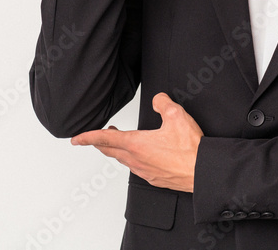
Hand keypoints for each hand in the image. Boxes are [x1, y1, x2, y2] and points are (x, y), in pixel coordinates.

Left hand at [70, 92, 202, 191]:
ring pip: (123, 160)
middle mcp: (136, 160)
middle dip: (100, 143)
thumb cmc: (190, 150)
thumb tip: (158, 99)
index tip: (76, 139)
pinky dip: (132, 160)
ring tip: (118, 144)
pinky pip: (136, 168)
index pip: (105, 138)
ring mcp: (145, 171)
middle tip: (95, 137)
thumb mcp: (176, 115)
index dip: (88, 137)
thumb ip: (163, 103)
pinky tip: (140, 157)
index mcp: (136, 144)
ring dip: (116, 151)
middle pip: (110, 151)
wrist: (202, 172)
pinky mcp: (154, 179)